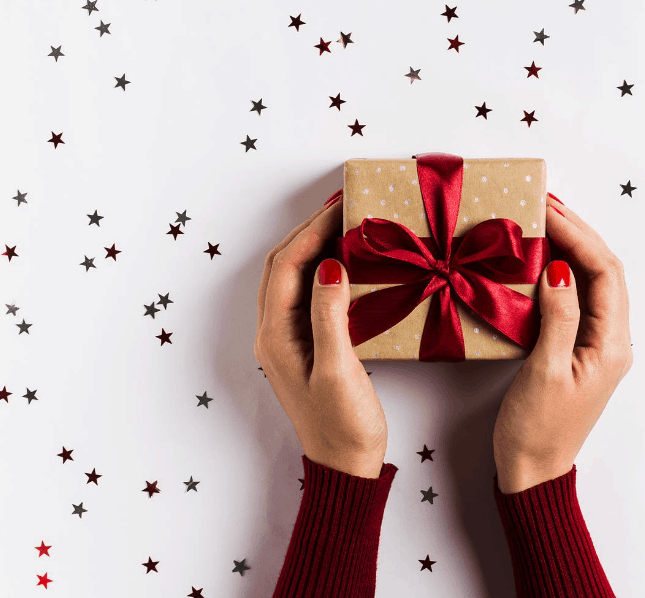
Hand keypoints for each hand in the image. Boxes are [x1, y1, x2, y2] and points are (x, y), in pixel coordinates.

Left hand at [254, 194, 387, 478]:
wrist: (345, 464)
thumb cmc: (343, 424)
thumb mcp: (337, 369)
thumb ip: (329, 316)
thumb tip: (327, 265)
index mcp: (276, 337)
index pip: (287, 267)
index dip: (311, 231)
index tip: (340, 205)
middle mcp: (274, 334)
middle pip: (283, 267)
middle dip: (309, 231)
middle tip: (342, 205)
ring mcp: (287, 341)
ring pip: (292, 279)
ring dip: (313, 247)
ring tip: (343, 224)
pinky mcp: (304, 347)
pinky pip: (306, 295)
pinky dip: (322, 270)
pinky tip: (344, 263)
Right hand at [492, 193, 632, 493]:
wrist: (533, 471)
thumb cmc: (537, 429)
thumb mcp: (544, 372)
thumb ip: (557, 318)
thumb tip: (559, 269)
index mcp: (611, 345)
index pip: (604, 273)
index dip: (579, 236)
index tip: (548, 210)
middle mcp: (611, 341)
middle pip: (604, 272)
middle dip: (579, 233)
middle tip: (545, 203)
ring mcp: (595, 345)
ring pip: (592, 283)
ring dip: (571, 249)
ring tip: (544, 220)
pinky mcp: (577, 350)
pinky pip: (577, 300)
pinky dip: (561, 272)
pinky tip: (540, 260)